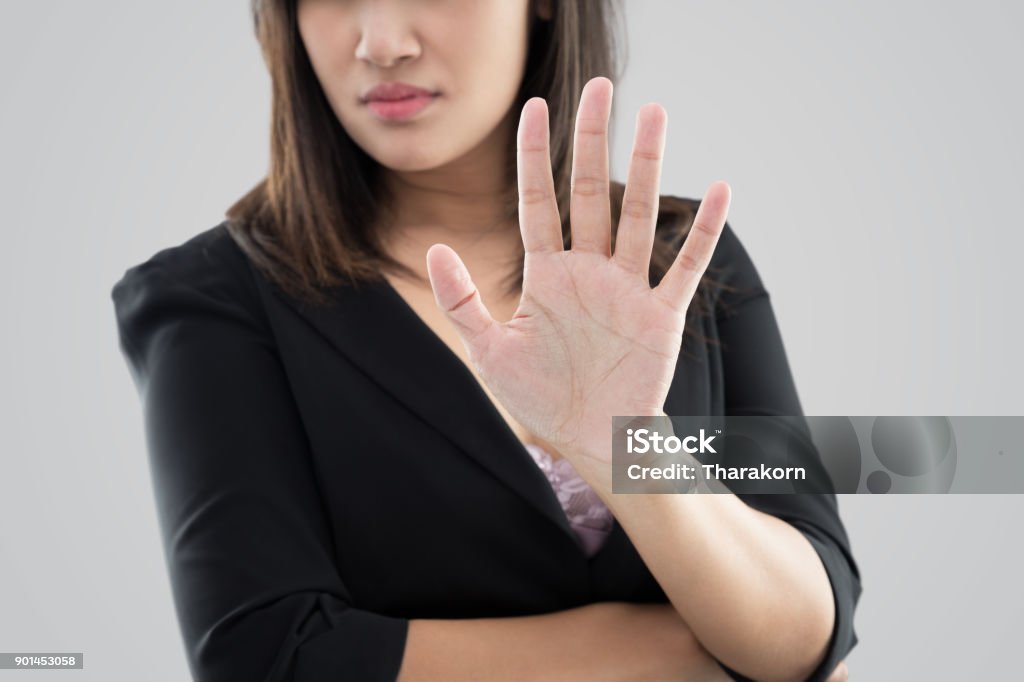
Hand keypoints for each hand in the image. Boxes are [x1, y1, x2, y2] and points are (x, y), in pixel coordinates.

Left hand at [425, 76, 730, 481]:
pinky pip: (683, 266)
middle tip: (600, 87)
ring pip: (636, 215)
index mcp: (545, 274)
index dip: (534, 155)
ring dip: (647, 166)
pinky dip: (701, 232)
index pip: (537, 202)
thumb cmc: (539, 396)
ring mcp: (626, 288)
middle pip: (590, 192)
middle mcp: (587, 270)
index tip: (535, 106)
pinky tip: (717, 189)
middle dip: (592, 140)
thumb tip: (433, 247)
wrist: (589, 438)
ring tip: (654, 113)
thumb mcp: (489, 350)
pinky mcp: (661, 315)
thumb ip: (462, 299)